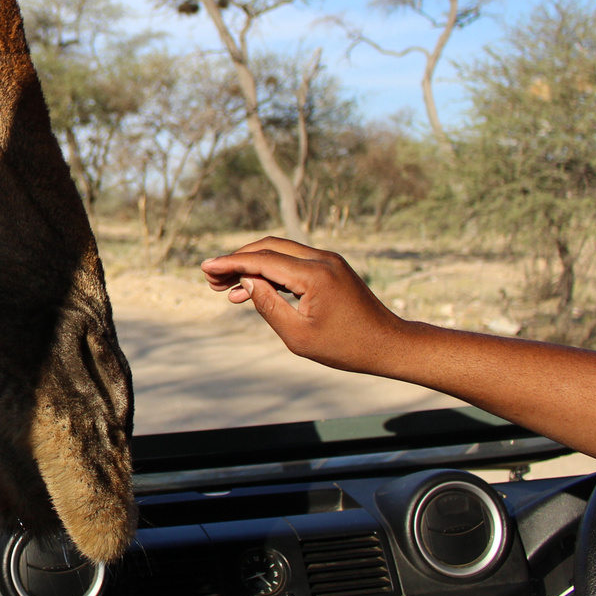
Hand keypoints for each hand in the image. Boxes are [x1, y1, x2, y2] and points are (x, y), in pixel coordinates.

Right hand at [200, 236, 413, 374]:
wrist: (389, 345)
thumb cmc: (346, 347)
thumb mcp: (298, 336)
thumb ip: (268, 305)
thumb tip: (247, 281)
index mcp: (315, 275)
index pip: (263, 260)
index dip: (231, 263)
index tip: (206, 268)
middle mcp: (322, 260)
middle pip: (269, 248)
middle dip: (237, 261)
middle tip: (211, 278)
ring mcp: (328, 261)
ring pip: (280, 253)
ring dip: (252, 265)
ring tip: (225, 288)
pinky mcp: (331, 268)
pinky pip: (293, 263)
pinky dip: (270, 272)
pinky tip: (252, 290)